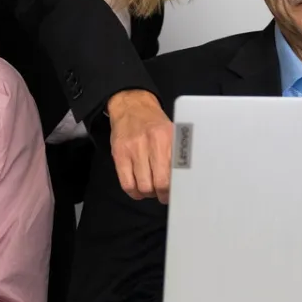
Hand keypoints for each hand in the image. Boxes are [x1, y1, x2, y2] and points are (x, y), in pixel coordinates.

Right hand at [107, 88, 172, 203]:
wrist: (131, 106)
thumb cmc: (154, 122)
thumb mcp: (171, 132)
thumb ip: (175, 153)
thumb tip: (182, 179)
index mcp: (167, 137)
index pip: (175, 171)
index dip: (176, 187)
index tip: (177, 192)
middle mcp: (151, 143)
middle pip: (159, 183)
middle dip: (163, 194)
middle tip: (164, 195)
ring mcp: (133, 149)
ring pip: (143, 186)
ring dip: (148, 194)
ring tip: (151, 191)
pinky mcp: (119, 155)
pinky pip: (126, 184)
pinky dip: (134, 192)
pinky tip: (138, 189)